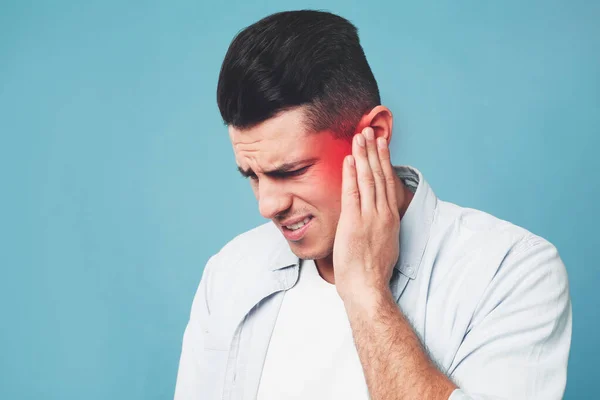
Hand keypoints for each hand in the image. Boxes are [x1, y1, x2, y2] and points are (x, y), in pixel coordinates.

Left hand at [333, 127, 400, 303]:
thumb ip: (382, 227)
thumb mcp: (385, 245)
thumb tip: (378, 220)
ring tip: (360, 137)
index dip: (384, 162)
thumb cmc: (373, 271)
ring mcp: (369, 217)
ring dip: (363, 156)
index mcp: (391, 218)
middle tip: (369, 131)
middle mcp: (383, 214)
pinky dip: (351, 174)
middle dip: (374, 152)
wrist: (368, 287)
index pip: (389, 183)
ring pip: (368, 179)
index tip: (382, 146)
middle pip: (379, 176)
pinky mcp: (354, 222)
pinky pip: (352, 192)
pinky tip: (348, 159)